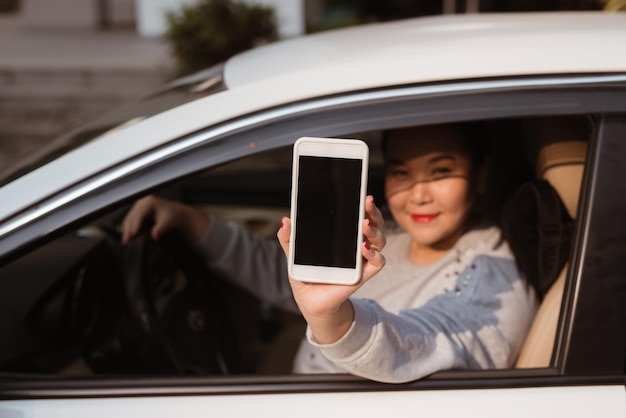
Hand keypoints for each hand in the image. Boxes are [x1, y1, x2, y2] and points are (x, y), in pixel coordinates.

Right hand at [120, 195, 209, 244]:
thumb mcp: (168, 222)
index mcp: (149, 202)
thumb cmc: (173, 216)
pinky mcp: (137, 211)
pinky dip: (128, 229)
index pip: (139, 214)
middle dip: (127, 230)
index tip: (133, 235)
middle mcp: (142, 202)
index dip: (135, 225)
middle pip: (131, 217)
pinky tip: (127, 237)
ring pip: (128, 219)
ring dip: (126, 230)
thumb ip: (161, 228)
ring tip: (124, 242)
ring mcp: (139, 206)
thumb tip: (155, 235)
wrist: (176, 214)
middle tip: (126, 241)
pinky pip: (130, 220)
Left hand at [276, 195, 385, 343]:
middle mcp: (358, 245)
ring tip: (364, 225)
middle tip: (366, 202)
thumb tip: (285, 220)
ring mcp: (362, 260)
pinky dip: (374, 254)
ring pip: (379, 240)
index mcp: (344, 235)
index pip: (358, 215)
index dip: (362, 204)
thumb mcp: (295, 254)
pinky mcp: (364, 275)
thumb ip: (289, 239)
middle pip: (373, 223)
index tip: (361, 194)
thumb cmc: (306, 274)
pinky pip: (378, 262)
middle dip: (373, 212)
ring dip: (374, 231)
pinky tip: (364, 248)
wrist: (310, 301)